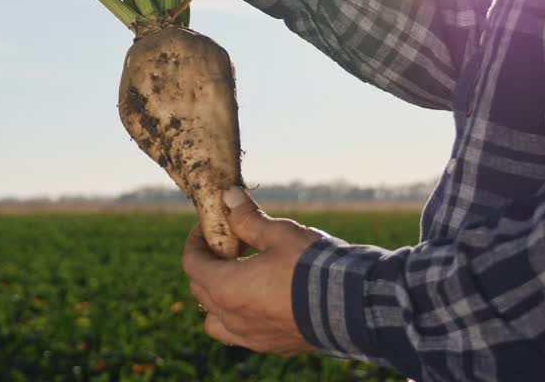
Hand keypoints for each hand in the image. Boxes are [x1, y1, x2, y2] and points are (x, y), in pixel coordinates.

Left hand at [182, 187, 323, 356]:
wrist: (351, 306)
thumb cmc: (310, 266)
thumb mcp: (278, 234)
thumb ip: (248, 218)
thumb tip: (229, 197)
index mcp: (225, 287)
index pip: (192, 264)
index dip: (196, 241)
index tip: (207, 227)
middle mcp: (231, 317)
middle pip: (201, 290)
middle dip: (207, 265)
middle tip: (228, 246)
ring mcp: (251, 337)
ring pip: (216, 321)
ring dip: (219, 298)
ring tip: (240, 278)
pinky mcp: (272, 346)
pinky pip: (242, 334)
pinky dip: (241, 317)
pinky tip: (262, 300)